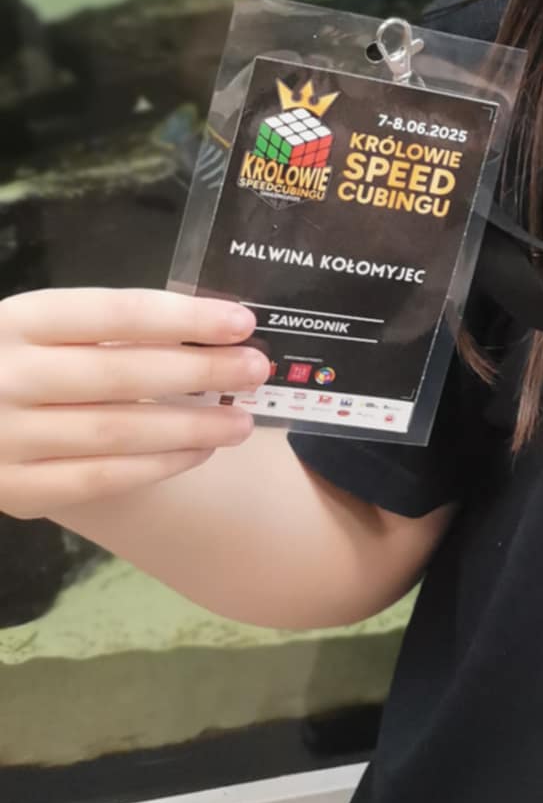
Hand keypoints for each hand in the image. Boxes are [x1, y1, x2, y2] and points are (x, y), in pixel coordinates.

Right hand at [0, 287, 269, 519]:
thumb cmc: (14, 360)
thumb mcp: (42, 327)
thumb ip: (107, 327)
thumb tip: (208, 332)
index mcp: (20, 319)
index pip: (117, 312)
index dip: (184, 317)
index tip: (242, 322)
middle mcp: (7, 376)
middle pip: (123, 373)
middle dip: (201, 372)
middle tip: (256, 370)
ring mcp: (5, 438)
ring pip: (117, 432)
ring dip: (190, 427)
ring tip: (241, 421)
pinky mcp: (13, 490)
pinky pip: (99, 479)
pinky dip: (156, 465)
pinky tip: (197, 452)